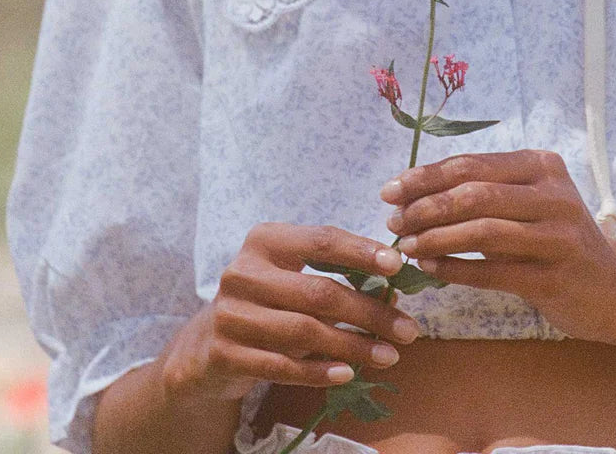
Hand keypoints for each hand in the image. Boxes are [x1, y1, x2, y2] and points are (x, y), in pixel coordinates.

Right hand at [160, 223, 421, 403]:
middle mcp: (244, 272)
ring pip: (305, 332)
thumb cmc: (266, 302)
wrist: (207, 345)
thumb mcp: (293, 279)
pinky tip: (348, 374)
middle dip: (370, 312)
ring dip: (354, 346)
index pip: (321, 240)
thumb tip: (391, 294)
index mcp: (265, 241)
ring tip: (389, 356)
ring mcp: (232, 314)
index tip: (398, 265)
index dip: (361, 251)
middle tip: (409, 329)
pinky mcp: (225, 353)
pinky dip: (319, 372)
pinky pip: (282, 366)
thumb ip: (335, 279)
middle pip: (319, 292)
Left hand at [380, 149, 615, 343]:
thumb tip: (413, 193)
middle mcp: (553, 194)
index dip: (426, 176)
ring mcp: (558, 235)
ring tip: (405, 247)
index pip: (471, 164)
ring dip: (435, 238)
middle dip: (425, 206)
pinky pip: (494, 272)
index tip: (390, 190)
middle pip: (475, 193)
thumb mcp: (528, 204)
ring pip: (483, 230)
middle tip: (392, 221)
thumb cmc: (558, 241)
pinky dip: (457, 269)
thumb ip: (483, 193)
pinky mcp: (556, 276)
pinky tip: (431, 269)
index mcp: (542, 165)